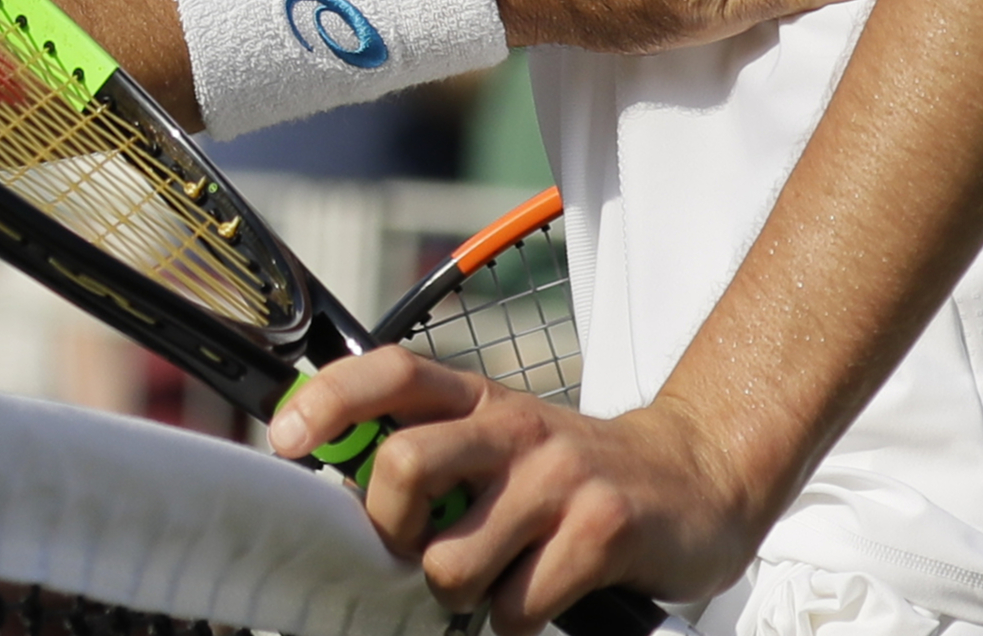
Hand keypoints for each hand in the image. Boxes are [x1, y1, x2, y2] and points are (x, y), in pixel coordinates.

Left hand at [268, 351, 762, 627]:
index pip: (387, 372)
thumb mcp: (502, 440)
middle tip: (416, 551)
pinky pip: (516, 608)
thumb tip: (339, 488)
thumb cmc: (572, 472)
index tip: (285, 441)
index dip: (327, 401)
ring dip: (461, 594)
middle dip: (391, 533)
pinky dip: (518, 621)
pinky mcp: (601, 530)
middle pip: (403, 468)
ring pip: (451, 563)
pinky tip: (546, 596)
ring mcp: (558, 477)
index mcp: (478, 398)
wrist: (697, 477)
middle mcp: (513, 426)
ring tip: (497, 579)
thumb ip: (433, 450)